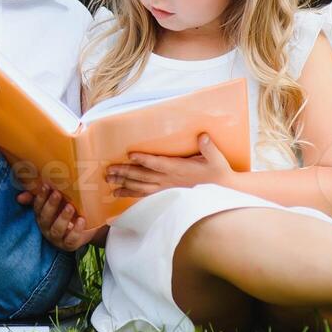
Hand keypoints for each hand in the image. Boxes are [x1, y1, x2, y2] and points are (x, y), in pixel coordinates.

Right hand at [16, 183, 104, 251]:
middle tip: (58, 193)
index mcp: (41, 216)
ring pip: (57, 229)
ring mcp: (57, 238)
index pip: (38, 207)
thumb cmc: (66, 212)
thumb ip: (39, 197)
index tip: (46, 186)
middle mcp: (46, 228)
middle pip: (46, 218)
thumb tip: (18, 197)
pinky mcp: (69, 245)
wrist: (86, 228)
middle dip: (51, 205)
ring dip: (63, 217)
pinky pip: (71, 239)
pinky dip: (76, 230)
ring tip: (70, 207)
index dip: (41, 197)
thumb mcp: (55, 203)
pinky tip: (81, 220)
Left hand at [106, 134, 235, 197]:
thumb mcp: (216, 159)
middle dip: (125, 173)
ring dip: (124, 184)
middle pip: (143, 176)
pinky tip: (118, 194)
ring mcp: (166, 188)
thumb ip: (208, 148)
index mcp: (179, 169)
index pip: (159, 163)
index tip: (130, 155)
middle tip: (109, 171)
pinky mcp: (165, 194)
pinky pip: (145, 196)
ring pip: (141, 187)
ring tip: (109, 182)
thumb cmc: (217, 172)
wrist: (221, 192)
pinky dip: (131, 195)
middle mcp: (169, 180)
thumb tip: (203, 136)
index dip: (145, 159)